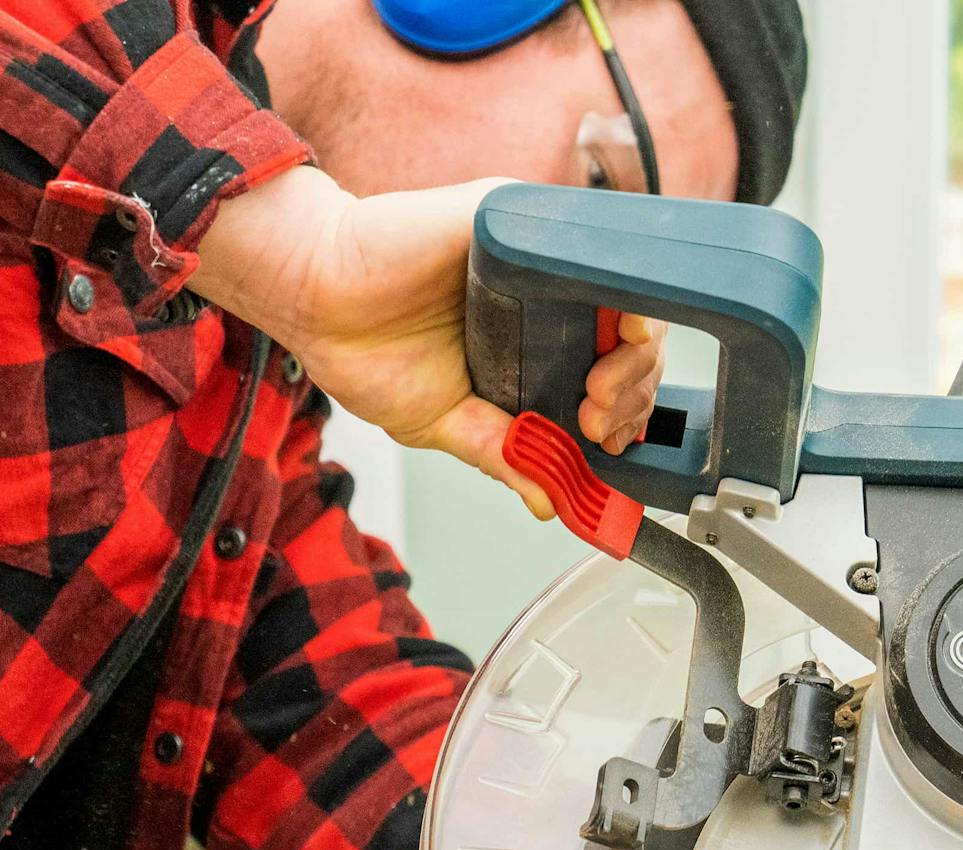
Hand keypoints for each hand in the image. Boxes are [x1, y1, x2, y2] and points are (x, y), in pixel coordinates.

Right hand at [189, 168, 664, 515]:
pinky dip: (620, 286)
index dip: (627, 412)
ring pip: (629, 290)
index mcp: (534, 345)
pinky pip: (589, 239)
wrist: (309, 296)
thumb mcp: (447, 425)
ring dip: (638, 350)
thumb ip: (505, 456)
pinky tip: (616, 328)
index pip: (613, 373)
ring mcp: (534, 255)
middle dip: (636, 391)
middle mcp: (543, 297)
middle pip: (636, 337)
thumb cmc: (364, 350)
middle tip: (600, 421)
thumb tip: (552, 503)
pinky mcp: (516, 217)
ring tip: (598, 391)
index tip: (607, 443)